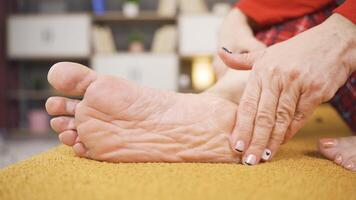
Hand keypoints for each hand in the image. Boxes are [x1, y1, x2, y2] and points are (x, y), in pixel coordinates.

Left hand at [219, 14, 355, 164]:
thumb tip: (220, 54)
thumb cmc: (294, 50)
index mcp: (261, 71)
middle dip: (254, 141)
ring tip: (263, 156)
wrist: (331, 42)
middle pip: (263, 116)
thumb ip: (242, 59)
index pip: (247, 105)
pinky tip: (281, 143)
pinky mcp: (315, 91)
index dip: (241, 127)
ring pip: (281, 119)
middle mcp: (277, 78)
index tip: (236, 145)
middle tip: (248, 160)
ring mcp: (297, 84)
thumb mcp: (266, 52)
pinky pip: (300, 116)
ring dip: (272, 141)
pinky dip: (290, 131)